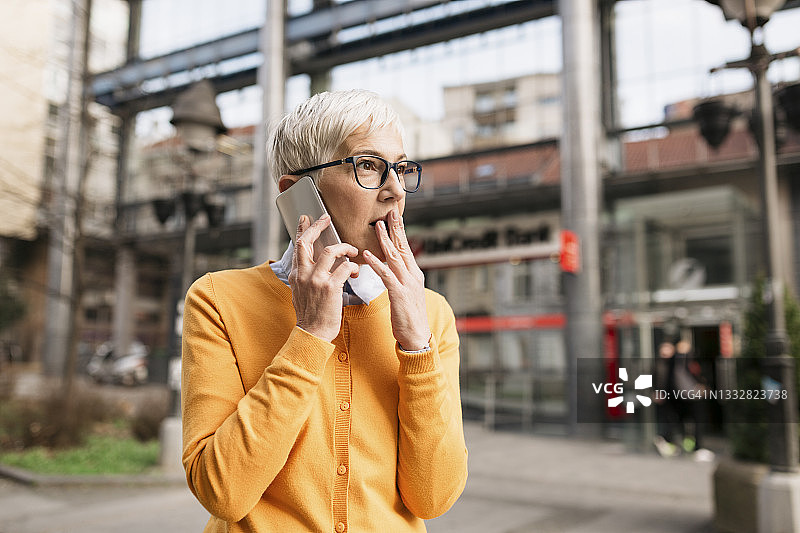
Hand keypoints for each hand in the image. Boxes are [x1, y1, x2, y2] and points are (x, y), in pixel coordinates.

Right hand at [289, 214, 359, 341]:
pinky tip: (355, 271)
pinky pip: (345, 267)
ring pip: (332, 251)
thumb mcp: (300, 292)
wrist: (312, 333)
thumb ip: (304, 277)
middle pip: (307, 241)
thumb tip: (309, 266)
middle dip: (318, 226)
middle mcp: (303, 274)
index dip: (302, 230)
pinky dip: (352, 266)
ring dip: (345, 247)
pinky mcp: (330, 287)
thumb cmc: (311, 315)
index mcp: (296, 274)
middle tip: (326, 218)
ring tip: (352, 251)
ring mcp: (316, 280)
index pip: (298, 246)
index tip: (306, 218)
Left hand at [363, 210, 431, 350]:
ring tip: (377, 226)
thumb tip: (392, 269)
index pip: (406, 248)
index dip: (399, 232)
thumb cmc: (409, 317)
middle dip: (395, 228)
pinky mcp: (399, 294)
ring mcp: (407, 284)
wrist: (417, 336)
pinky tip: (368, 255)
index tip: (394, 217)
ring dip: (385, 240)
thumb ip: (400, 279)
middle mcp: (412, 276)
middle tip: (389, 212)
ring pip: (395, 257)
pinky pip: (386, 275)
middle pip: (403, 247)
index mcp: (414, 274)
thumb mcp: (407, 294)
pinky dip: (376, 264)